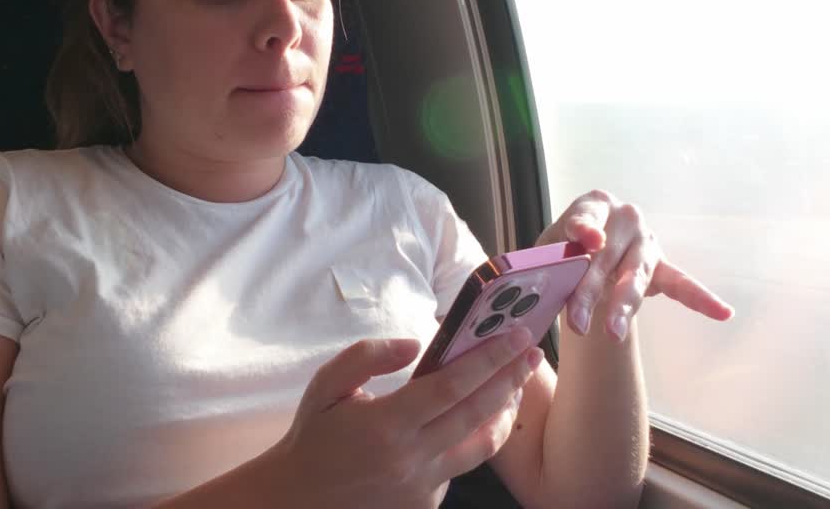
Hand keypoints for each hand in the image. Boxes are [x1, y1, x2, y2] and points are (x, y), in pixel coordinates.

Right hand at [271, 329, 543, 507]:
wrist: (297, 500)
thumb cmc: (313, 436)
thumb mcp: (327, 385)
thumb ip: (368, 356)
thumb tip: (415, 344)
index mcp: (387, 424)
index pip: (453, 386)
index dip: (490, 359)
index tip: (516, 336)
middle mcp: (410, 458)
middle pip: (477, 414)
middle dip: (510, 378)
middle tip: (532, 351)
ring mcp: (421, 486)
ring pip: (480, 447)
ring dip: (503, 412)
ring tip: (514, 386)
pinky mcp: (425, 504)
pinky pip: (458, 467)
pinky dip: (469, 440)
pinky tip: (472, 418)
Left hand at [538, 190, 734, 340]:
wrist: (586, 255)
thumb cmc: (563, 249)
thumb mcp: (547, 248)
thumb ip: (545, 258)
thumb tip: (532, 282)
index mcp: (594, 204)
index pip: (586, 216)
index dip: (585, 228)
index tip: (587, 241)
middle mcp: (626, 217)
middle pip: (606, 256)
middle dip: (589, 291)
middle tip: (576, 322)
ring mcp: (647, 242)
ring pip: (635, 276)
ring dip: (624, 305)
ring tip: (613, 334)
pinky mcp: (662, 265)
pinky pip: (681, 283)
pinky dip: (701, 298)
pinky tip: (723, 312)